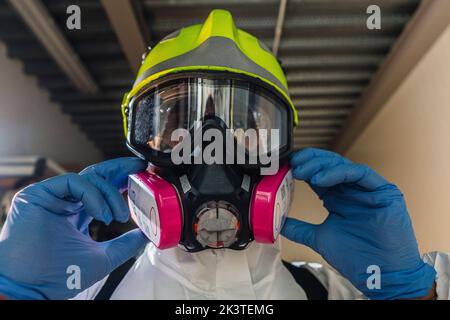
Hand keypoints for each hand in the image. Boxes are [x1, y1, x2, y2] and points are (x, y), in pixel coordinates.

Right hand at [0, 158, 148, 299]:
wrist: (30, 287)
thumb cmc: (60, 276)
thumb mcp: (103, 257)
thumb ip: (125, 244)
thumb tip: (146, 235)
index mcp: (77, 215)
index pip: (102, 190)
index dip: (121, 181)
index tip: (141, 175)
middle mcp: (65, 203)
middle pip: (96, 177)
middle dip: (119, 170)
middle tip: (139, 167)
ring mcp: (52, 197)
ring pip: (88, 179)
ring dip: (110, 194)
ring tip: (120, 216)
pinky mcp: (38, 194)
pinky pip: (73, 182)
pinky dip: (93, 195)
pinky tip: (102, 213)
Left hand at [281, 148, 435, 298]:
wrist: (383, 276)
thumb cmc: (357, 257)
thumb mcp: (319, 238)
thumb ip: (299, 228)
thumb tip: (277, 223)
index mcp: (338, 199)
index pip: (319, 175)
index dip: (302, 168)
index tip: (286, 168)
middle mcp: (352, 191)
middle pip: (329, 166)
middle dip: (309, 161)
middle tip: (293, 164)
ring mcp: (368, 190)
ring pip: (343, 165)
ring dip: (320, 165)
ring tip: (302, 171)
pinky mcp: (384, 191)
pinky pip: (360, 173)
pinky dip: (338, 172)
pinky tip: (320, 179)